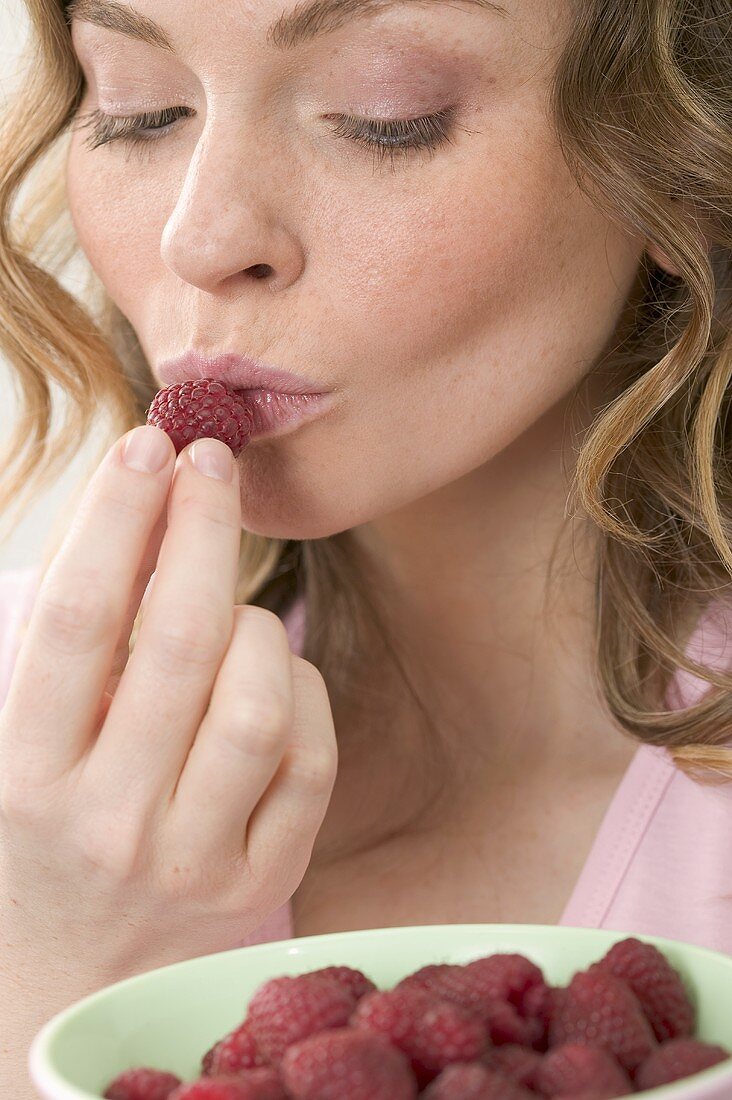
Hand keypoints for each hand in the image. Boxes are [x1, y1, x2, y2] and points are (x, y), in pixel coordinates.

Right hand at [0, 427, 336, 982]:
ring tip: (231, 610)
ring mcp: (192, 858)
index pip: (76, 622)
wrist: (73, 985)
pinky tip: (274, 679)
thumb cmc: (48, 837)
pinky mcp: (261, 881)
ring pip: (257, 700)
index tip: (146, 444)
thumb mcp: (25, 746)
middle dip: (202, 529)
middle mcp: (108, 820)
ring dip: (254, 622)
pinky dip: (302, 691)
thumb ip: (69, 642)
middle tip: (212, 462)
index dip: (115, 519)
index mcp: (27, 774)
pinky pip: (310, 755)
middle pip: (178, 643)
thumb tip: (131, 509)